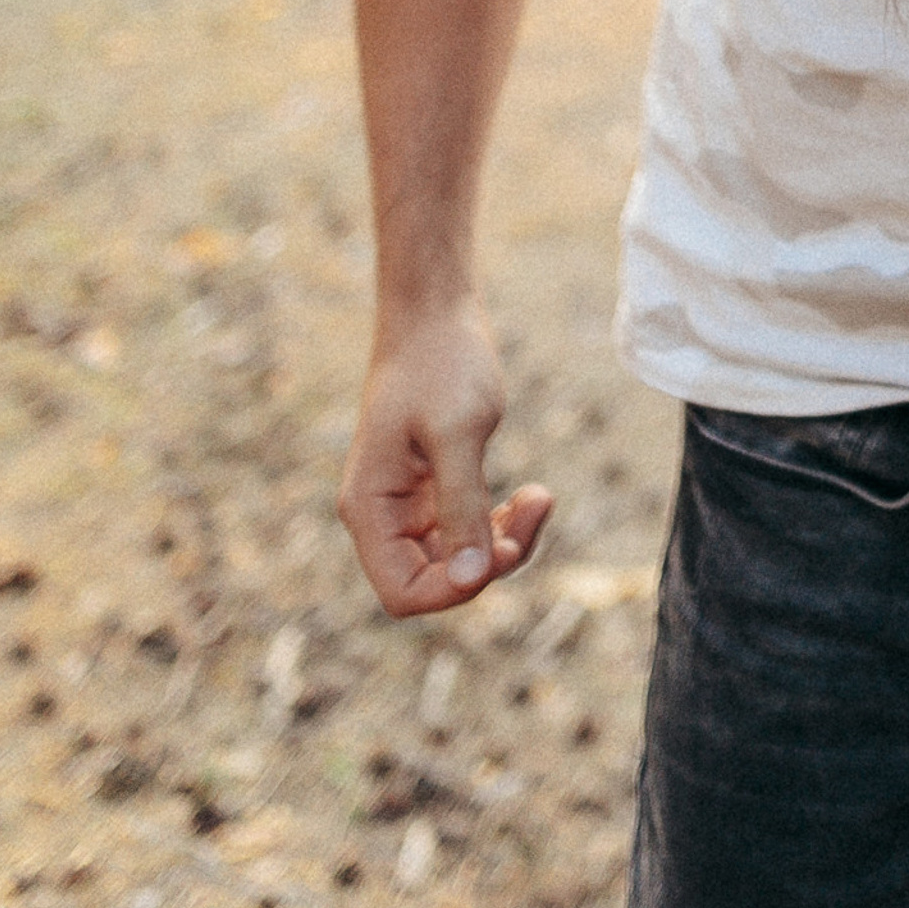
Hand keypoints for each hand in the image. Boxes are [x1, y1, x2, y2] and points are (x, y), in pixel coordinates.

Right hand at [340, 298, 553, 618]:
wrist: (436, 314)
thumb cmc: (441, 364)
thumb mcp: (457, 433)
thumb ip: (461, 506)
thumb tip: (470, 580)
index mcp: (369, 509)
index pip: (403, 593)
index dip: (456, 591)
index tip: (503, 548)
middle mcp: (382, 517)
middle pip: (436, 582)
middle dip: (490, 562)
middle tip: (535, 507)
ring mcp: (409, 506)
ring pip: (459, 561)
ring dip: (504, 542)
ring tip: (539, 497)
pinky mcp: (436, 491)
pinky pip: (469, 532)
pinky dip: (502, 524)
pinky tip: (530, 495)